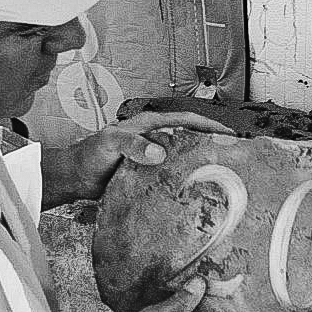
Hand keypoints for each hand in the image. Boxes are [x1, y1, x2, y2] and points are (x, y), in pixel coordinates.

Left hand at [58, 111, 235, 202]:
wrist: (76, 177)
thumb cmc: (90, 155)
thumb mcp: (110, 144)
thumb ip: (133, 145)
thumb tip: (159, 152)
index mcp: (150, 125)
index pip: (188, 120)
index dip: (210, 126)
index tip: (230, 135)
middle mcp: (156, 139)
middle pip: (192, 138)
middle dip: (213, 144)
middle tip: (234, 157)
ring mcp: (155, 157)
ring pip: (185, 157)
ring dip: (202, 163)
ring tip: (222, 175)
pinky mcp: (151, 175)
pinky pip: (174, 175)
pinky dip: (187, 180)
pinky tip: (197, 191)